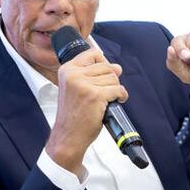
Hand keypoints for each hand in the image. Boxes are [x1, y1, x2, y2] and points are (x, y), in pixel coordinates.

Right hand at [45, 49, 127, 176]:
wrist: (68, 136)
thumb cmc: (73, 115)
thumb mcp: (76, 89)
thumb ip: (94, 76)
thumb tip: (117, 67)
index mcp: (67, 70)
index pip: (93, 54)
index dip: (103, 64)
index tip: (103, 76)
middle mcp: (74, 75)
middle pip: (106, 67)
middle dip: (111, 80)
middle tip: (105, 93)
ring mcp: (84, 84)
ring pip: (114, 78)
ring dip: (115, 90)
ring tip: (107, 100)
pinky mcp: (96, 96)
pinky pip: (118, 89)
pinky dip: (121, 96)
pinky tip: (115, 102)